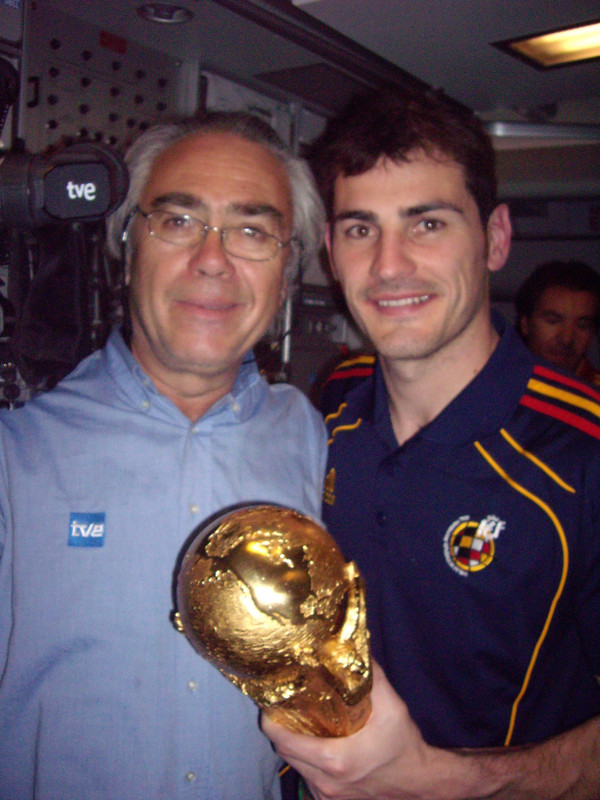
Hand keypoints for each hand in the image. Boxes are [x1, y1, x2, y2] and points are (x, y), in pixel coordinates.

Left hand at [262, 661, 459, 799]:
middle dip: (280, 730)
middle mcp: (325, 781)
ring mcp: (327, 795)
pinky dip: (305, 761)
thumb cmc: (403, 744)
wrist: (419, 781)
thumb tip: (352, 645)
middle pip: (284, 752)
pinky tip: (316, 744)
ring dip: (293, 745)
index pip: (283, 741)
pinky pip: (306, 778)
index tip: (271, 704)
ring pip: (294, 766)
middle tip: (286, 707)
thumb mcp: (391, 705)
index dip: (272, 721)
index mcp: (334, 759)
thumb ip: (370, 675)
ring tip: (300, 722)